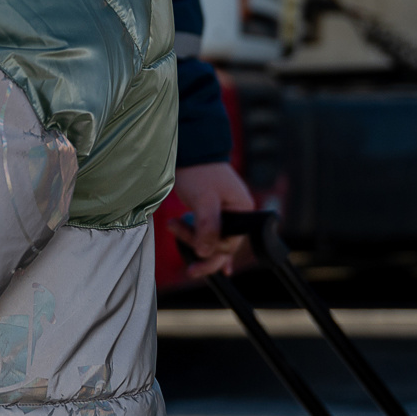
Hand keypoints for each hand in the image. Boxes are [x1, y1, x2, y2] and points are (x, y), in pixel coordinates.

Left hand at [167, 162, 254, 278]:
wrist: (190, 149)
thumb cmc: (198, 171)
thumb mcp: (203, 199)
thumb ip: (207, 226)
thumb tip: (206, 253)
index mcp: (243, 211)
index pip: (230, 244)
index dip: (211, 250)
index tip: (193, 250)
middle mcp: (238, 215)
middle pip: (221, 245)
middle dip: (197, 243)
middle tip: (175, 230)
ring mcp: (226, 215)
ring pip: (212, 240)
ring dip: (192, 238)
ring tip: (173, 224)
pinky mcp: (213, 213)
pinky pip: (213, 236)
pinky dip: (208, 248)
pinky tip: (215, 266)